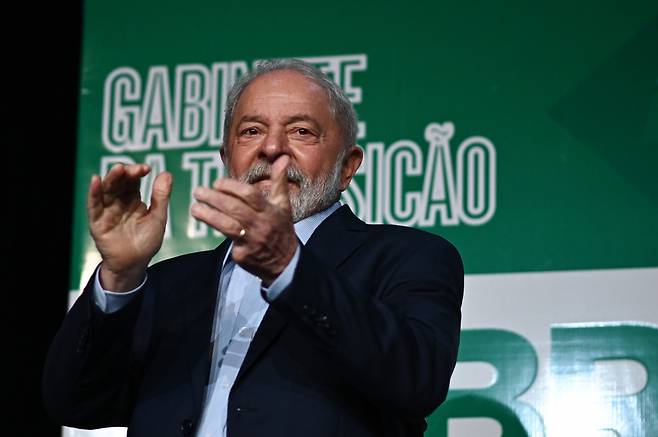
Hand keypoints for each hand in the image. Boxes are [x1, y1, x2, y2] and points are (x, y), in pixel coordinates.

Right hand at [87, 163, 171, 291]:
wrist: (135, 264)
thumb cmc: (146, 241)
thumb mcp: (157, 217)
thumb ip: (161, 197)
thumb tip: (166, 173)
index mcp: (132, 199)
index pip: (132, 180)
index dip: (137, 172)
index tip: (146, 168)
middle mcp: (118, 202)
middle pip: (118, 182)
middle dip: (125, 173)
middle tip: (135, 169)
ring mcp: (106, 210)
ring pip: (106, 190)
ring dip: (111, 178)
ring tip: (118, 169)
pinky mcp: (97, 221)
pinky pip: (93, 204)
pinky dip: (93, 192)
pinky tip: (96, 180)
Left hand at [191, 156, 296, 285]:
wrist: (285, 262)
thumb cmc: (281, 228)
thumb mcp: (283, 205)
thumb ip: (279, 181)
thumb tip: (282, 158)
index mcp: (270, 210)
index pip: (249, 194)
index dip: (231, 187)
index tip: (216, 183)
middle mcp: (261, 224)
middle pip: (234, 208)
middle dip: (213, 199)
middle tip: (198, 191)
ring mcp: (252, 241)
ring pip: (227, 226)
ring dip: (208, 216)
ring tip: (194, 208)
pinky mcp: (244, 255)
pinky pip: (227, 242)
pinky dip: (217, 233)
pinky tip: (205, 224)